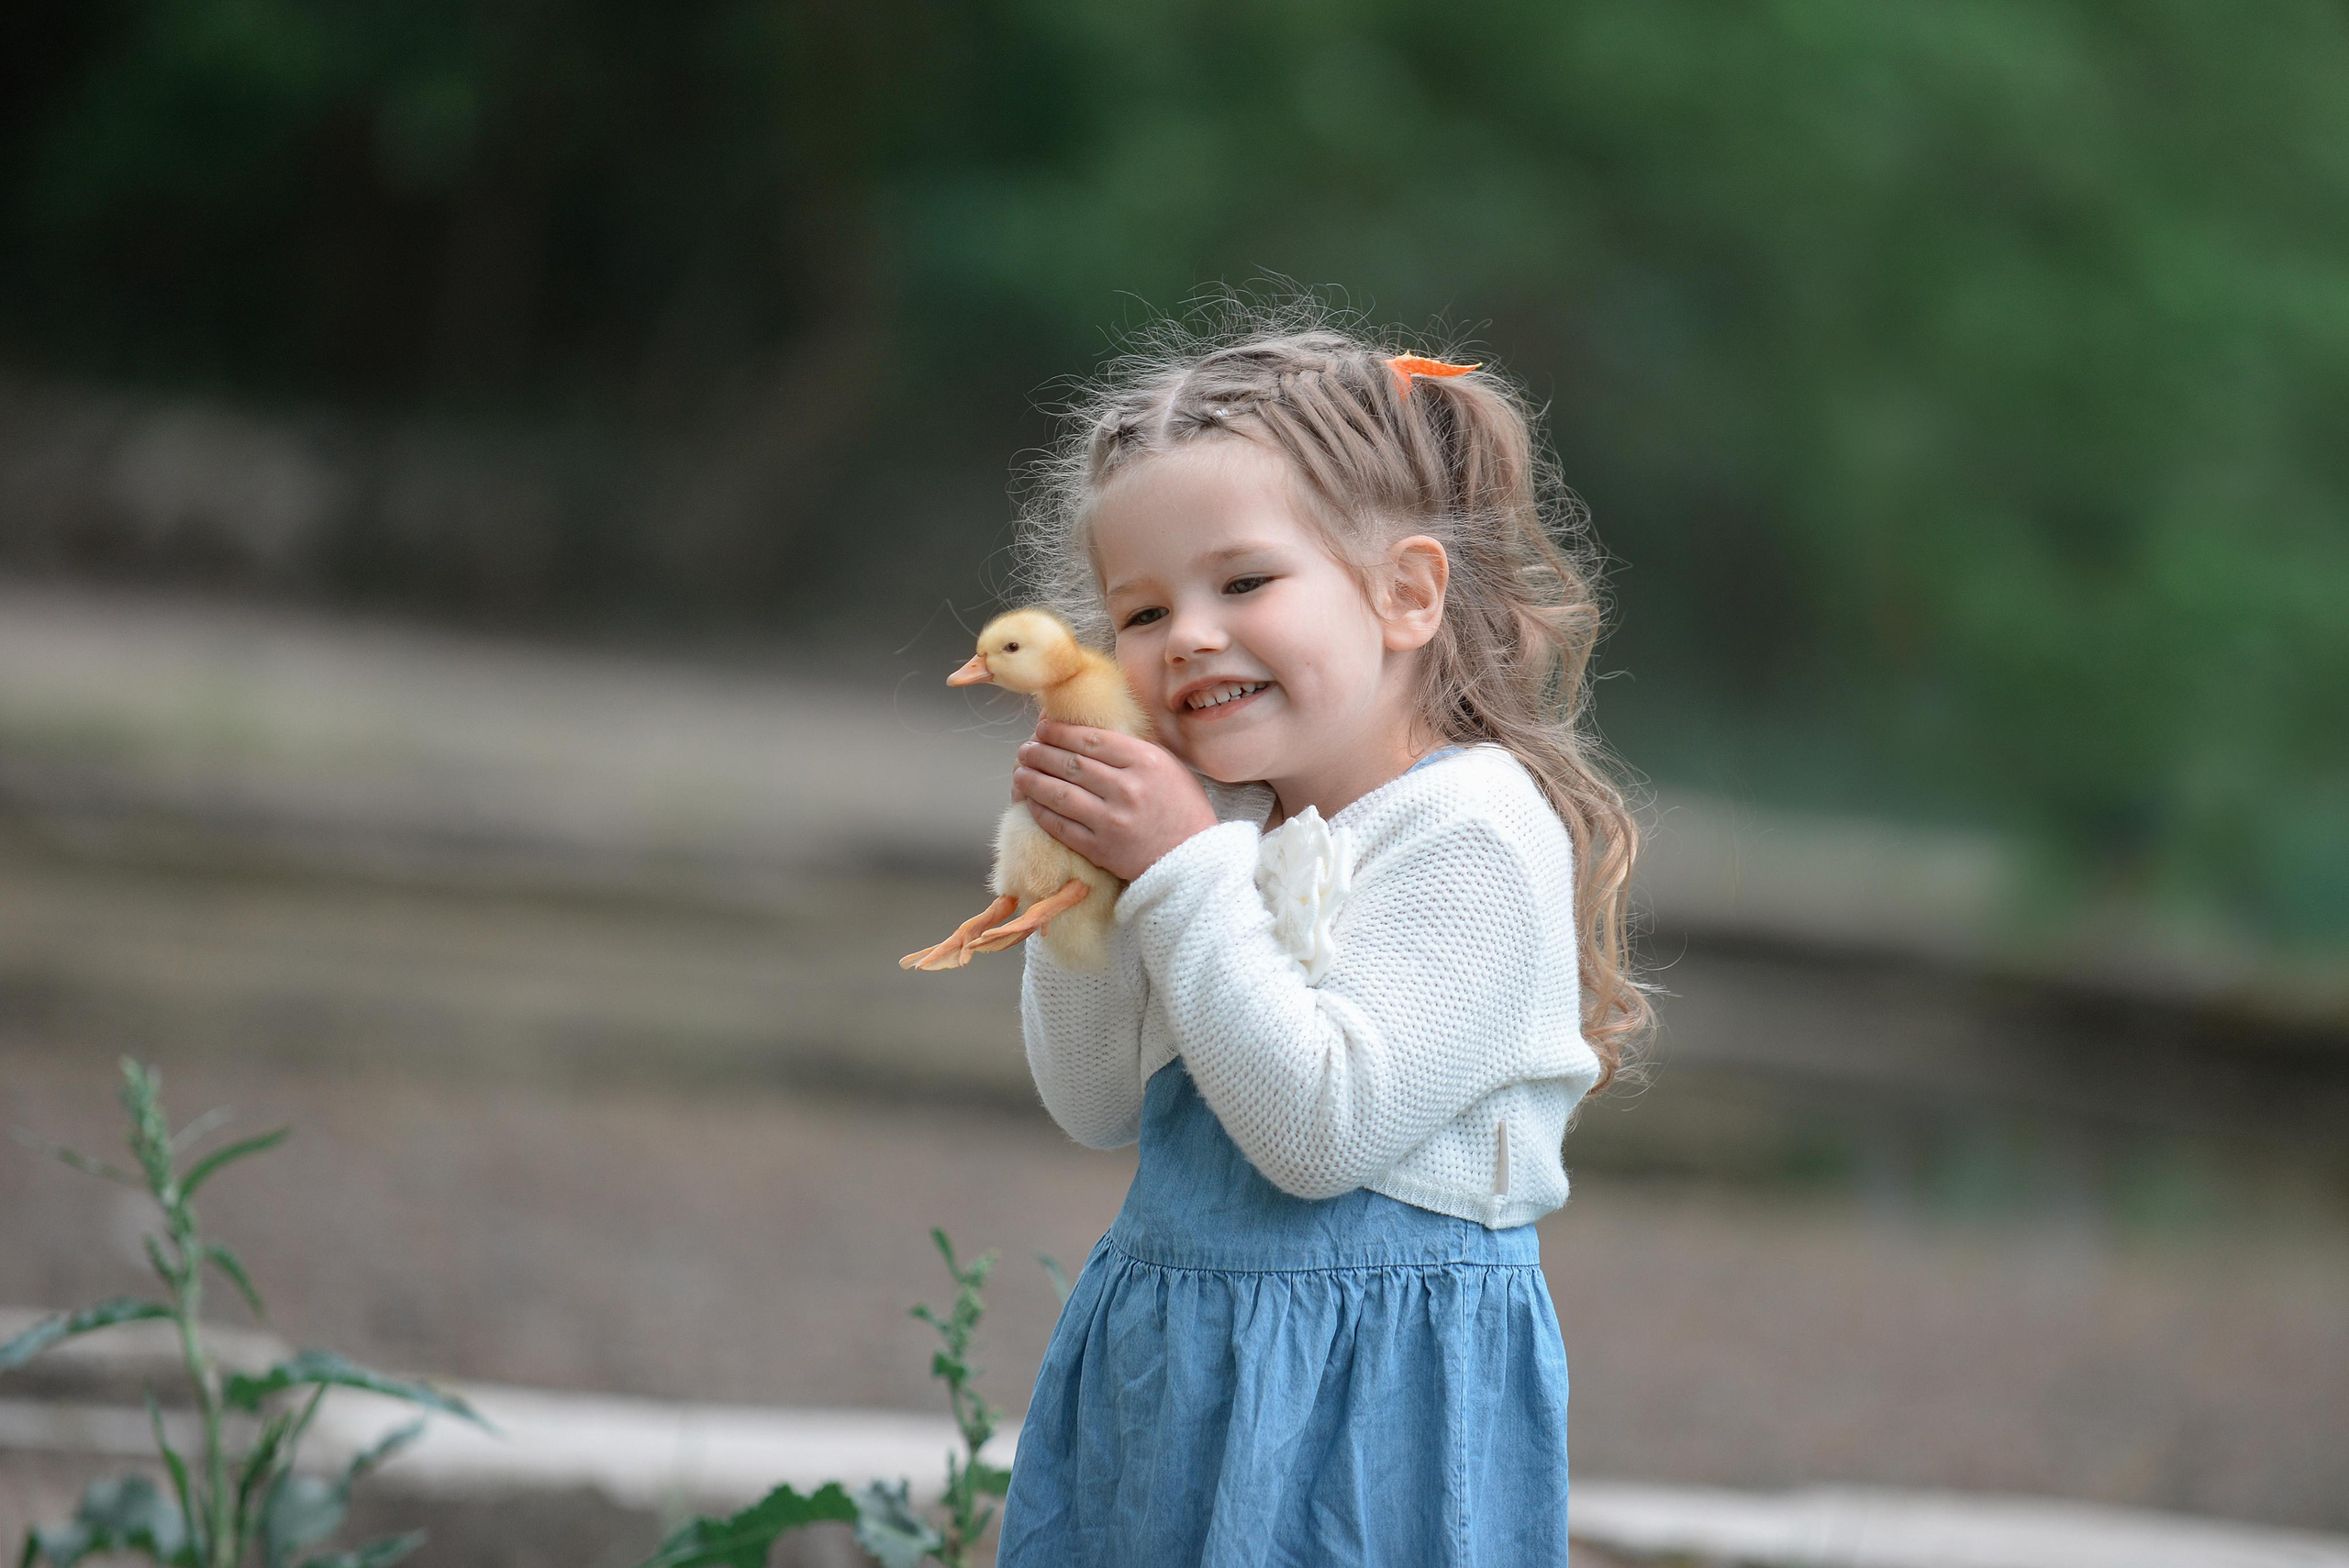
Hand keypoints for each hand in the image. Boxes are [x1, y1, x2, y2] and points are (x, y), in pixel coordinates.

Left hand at [1012, 720, 1219, 880]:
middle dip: (1040, 752)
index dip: (1059, 731)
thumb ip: (1133, 749)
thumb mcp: (1169, 767)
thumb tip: (1087, 733)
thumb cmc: (1183, 810)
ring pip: (1059, 792)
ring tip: (1020, 771)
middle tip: (1026, 748)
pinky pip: (1060, 825)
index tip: (1042, 727)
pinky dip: (1040, 810)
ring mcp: (1111, 820)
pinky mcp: (1100, 848)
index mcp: (1146, 761)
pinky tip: (1030, 800)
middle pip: (1070, 763)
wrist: (1194, 862)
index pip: (1090, 739)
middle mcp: (1127, 788)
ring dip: (1032, 779)